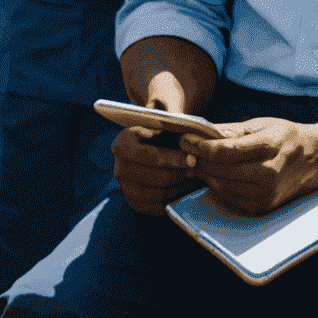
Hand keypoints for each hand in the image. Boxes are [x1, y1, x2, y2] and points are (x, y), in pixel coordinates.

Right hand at [114, 79, 201, 214]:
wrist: (157, 135)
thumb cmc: (164, 122)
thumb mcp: (166, 110)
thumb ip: (172, 114)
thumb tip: (180, 122)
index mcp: (123, 143)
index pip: (148, 156)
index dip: (172, 159)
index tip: (192, 158)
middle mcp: (119, 167)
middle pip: (154, 178)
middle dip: (179, 174)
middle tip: (198, 169)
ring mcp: (125, 187)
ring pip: (157, 195)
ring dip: (180, 187)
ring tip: (196, 178)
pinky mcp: (135, 202)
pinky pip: (157, 207)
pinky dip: (175, 199)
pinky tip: (188, 188)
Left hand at [184, 117, 317, 214]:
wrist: (315, 158)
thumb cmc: (285, 137)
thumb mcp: (261, 124)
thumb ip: (230, 130)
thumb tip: (200, 132)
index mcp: (269, 147)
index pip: (225, 151)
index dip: (201, 146)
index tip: (186, 139)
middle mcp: (269, 173)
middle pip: (220, 171)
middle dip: (199, 160)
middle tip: (186, 150)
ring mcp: (266, 193)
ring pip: (222, 186)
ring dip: (205, 174)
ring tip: (197, 161)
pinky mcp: (263, 206)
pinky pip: (231, 198)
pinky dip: (218, 186)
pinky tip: (213, 174)